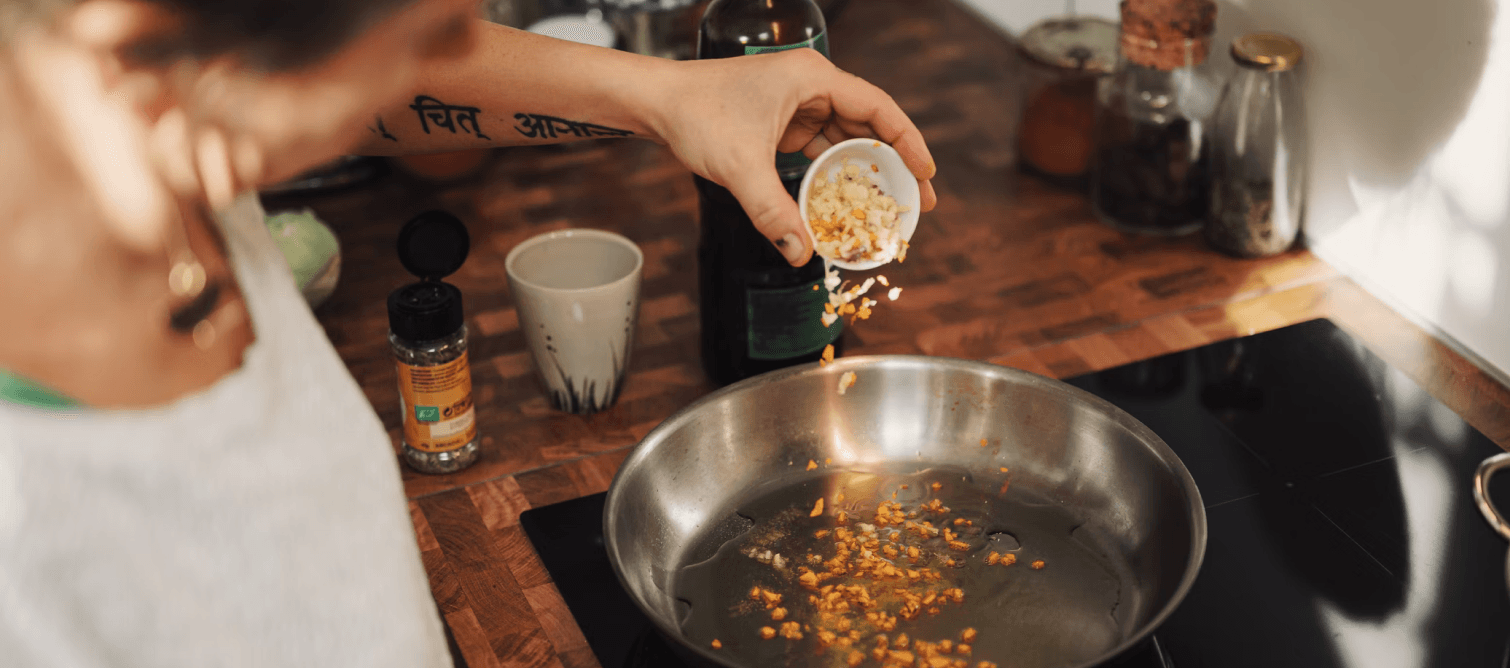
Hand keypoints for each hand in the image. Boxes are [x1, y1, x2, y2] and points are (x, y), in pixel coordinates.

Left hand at [646, 48, 936, 265]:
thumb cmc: (695, 113)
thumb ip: (772, 212)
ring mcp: (797, 104)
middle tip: (917, 202)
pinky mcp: (782, 122)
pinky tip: (845, 201)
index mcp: (812, 78)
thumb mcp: (739, 166)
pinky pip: (820, 148)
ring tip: (887, 207)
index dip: (908, 143)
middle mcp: (811, 85)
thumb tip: (800, 253)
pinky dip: (833, 174)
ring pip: (845, 139)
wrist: (656, 103)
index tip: (926, 175)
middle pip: (869, 125)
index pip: (879, 108)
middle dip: (893, 165)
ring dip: (865, 172)